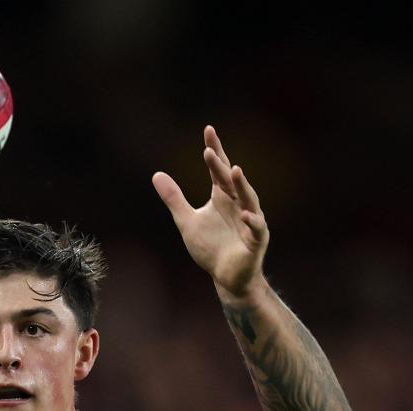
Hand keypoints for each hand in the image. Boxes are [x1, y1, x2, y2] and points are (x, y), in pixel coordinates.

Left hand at [152, 126, 268, 297]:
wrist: (226, 277)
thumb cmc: (210, 248)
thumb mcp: (186, 221)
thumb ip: (174, 199)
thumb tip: (156, 174)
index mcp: (223, 197)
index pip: (218, 169)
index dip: (214, 150)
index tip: (207, 130)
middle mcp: (238, 204)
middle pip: (230, 181)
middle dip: (221, 166)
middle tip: (209, 151)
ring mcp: (250, 221)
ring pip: (248, 199)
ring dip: (242, 185)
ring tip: (234, 170)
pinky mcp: (256, 240)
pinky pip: (256, 228)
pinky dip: (252, 221)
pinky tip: (246, 214)